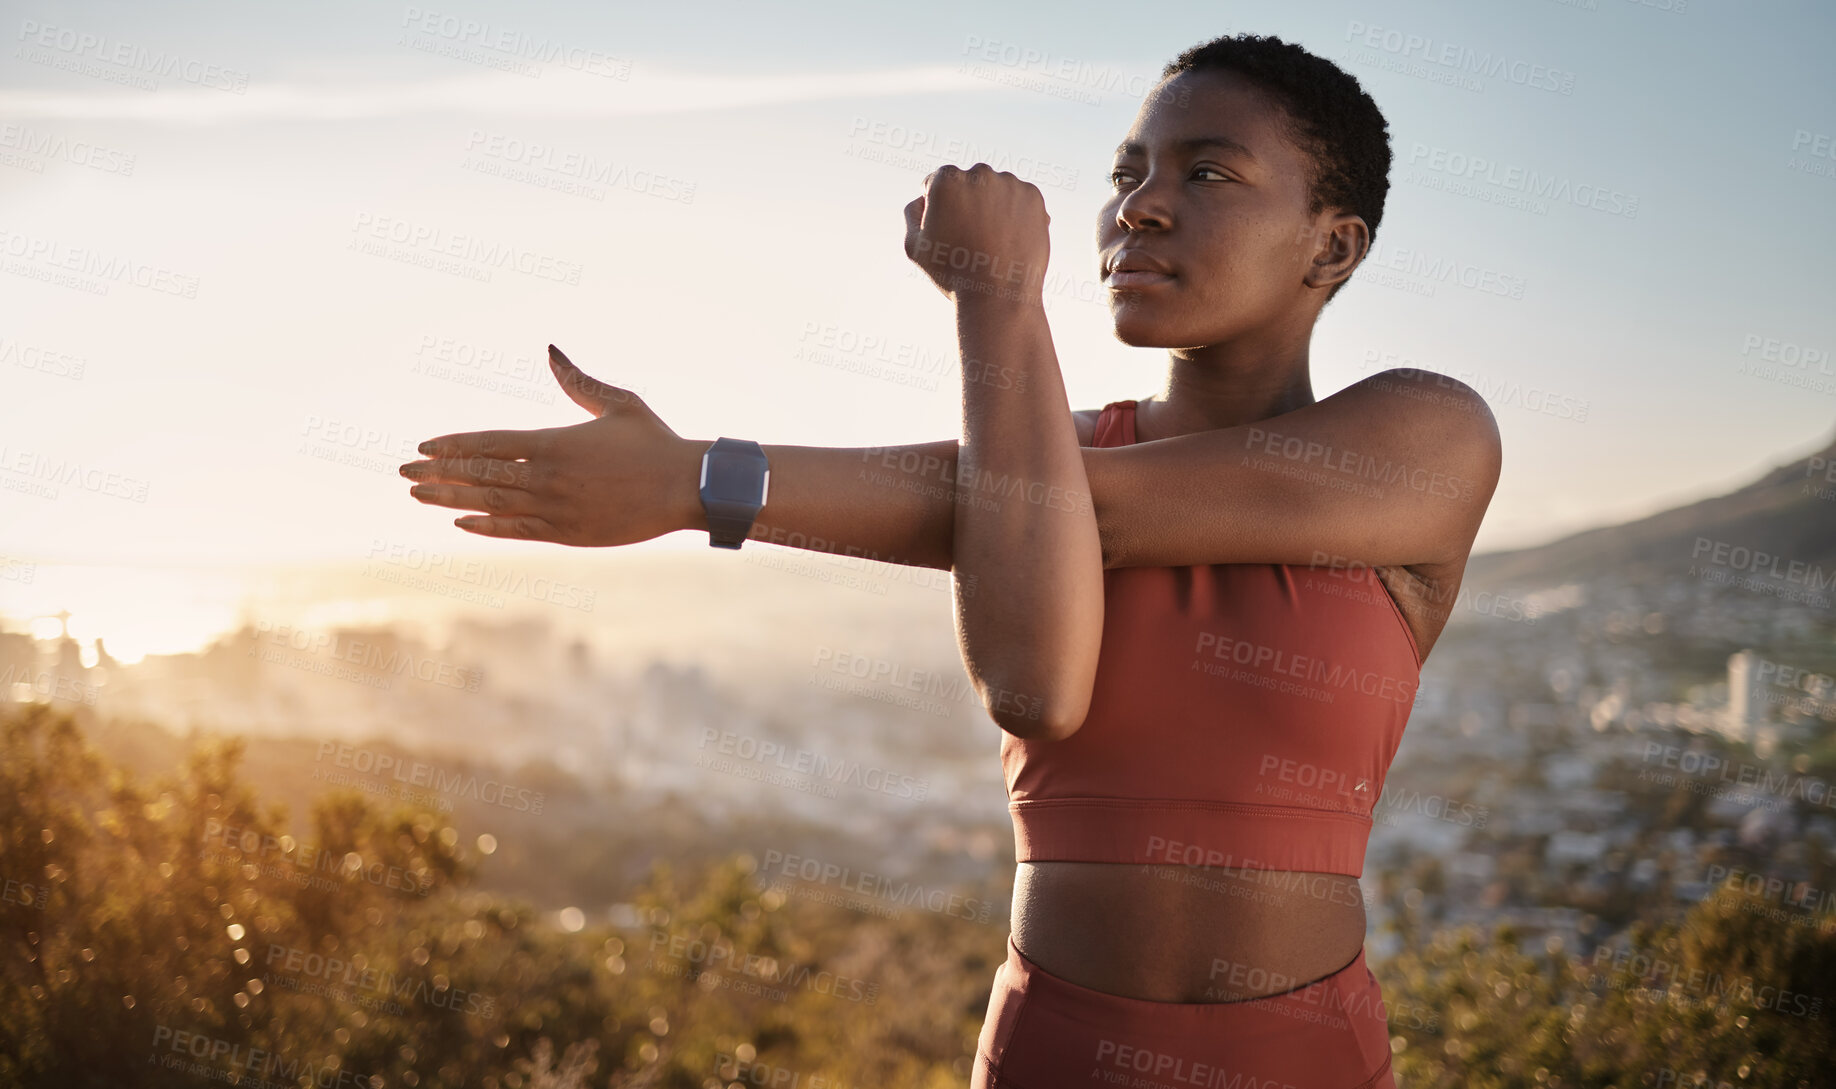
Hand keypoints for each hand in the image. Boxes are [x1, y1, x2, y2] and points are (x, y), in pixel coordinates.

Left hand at [398, 345, 702, 544]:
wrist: (686, 488)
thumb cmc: (655, 442)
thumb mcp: (618, 403)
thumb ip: (578, 381)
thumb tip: (550, 351)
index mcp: (555, 442)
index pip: (489, 443)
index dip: (452, 445)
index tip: (423, 447)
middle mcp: (548, 477)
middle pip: (480, 474)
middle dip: (438, 473)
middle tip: (403, 474)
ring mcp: (556, 508)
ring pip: (491, 504)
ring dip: (451, 499)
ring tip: (419, 496)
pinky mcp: (568, 533)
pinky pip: (516, 532)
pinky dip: (486, 526)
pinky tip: (461, 522)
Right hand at [903, 163, 1049, 305]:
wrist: (999, 295)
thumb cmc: (953, 273)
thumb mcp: (915, 247)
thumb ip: (913, 214)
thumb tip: (923, 198)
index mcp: (945, 180)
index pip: (936, 183)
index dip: (938, 210)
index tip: (948, 233)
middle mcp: (979, 173)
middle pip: (968, 182)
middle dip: (968, 203)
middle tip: (972, 239)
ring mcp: (1009, 183)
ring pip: (996, 189)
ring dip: (993, 207)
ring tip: (993, 242)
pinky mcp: (1033, 197)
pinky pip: (1020, 199)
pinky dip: (1016, 215)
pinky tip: (1010, 240)